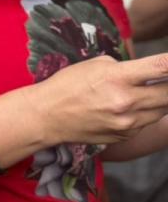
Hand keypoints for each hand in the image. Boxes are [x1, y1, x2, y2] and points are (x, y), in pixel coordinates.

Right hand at [30, 52, 167, 145]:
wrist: (47, 116)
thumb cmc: (67, 85)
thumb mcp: (95, 65)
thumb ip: (127, 68)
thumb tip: (149, 73)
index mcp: (117, 77)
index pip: (161, 67)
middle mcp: (126, 102)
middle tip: (163, 80)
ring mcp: (127, 123)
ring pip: (162, 110)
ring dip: (158, 100)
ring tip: (142, 93)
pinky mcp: (125, 136)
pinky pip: (146, 122)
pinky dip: (143, 113)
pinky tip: (125, 108)